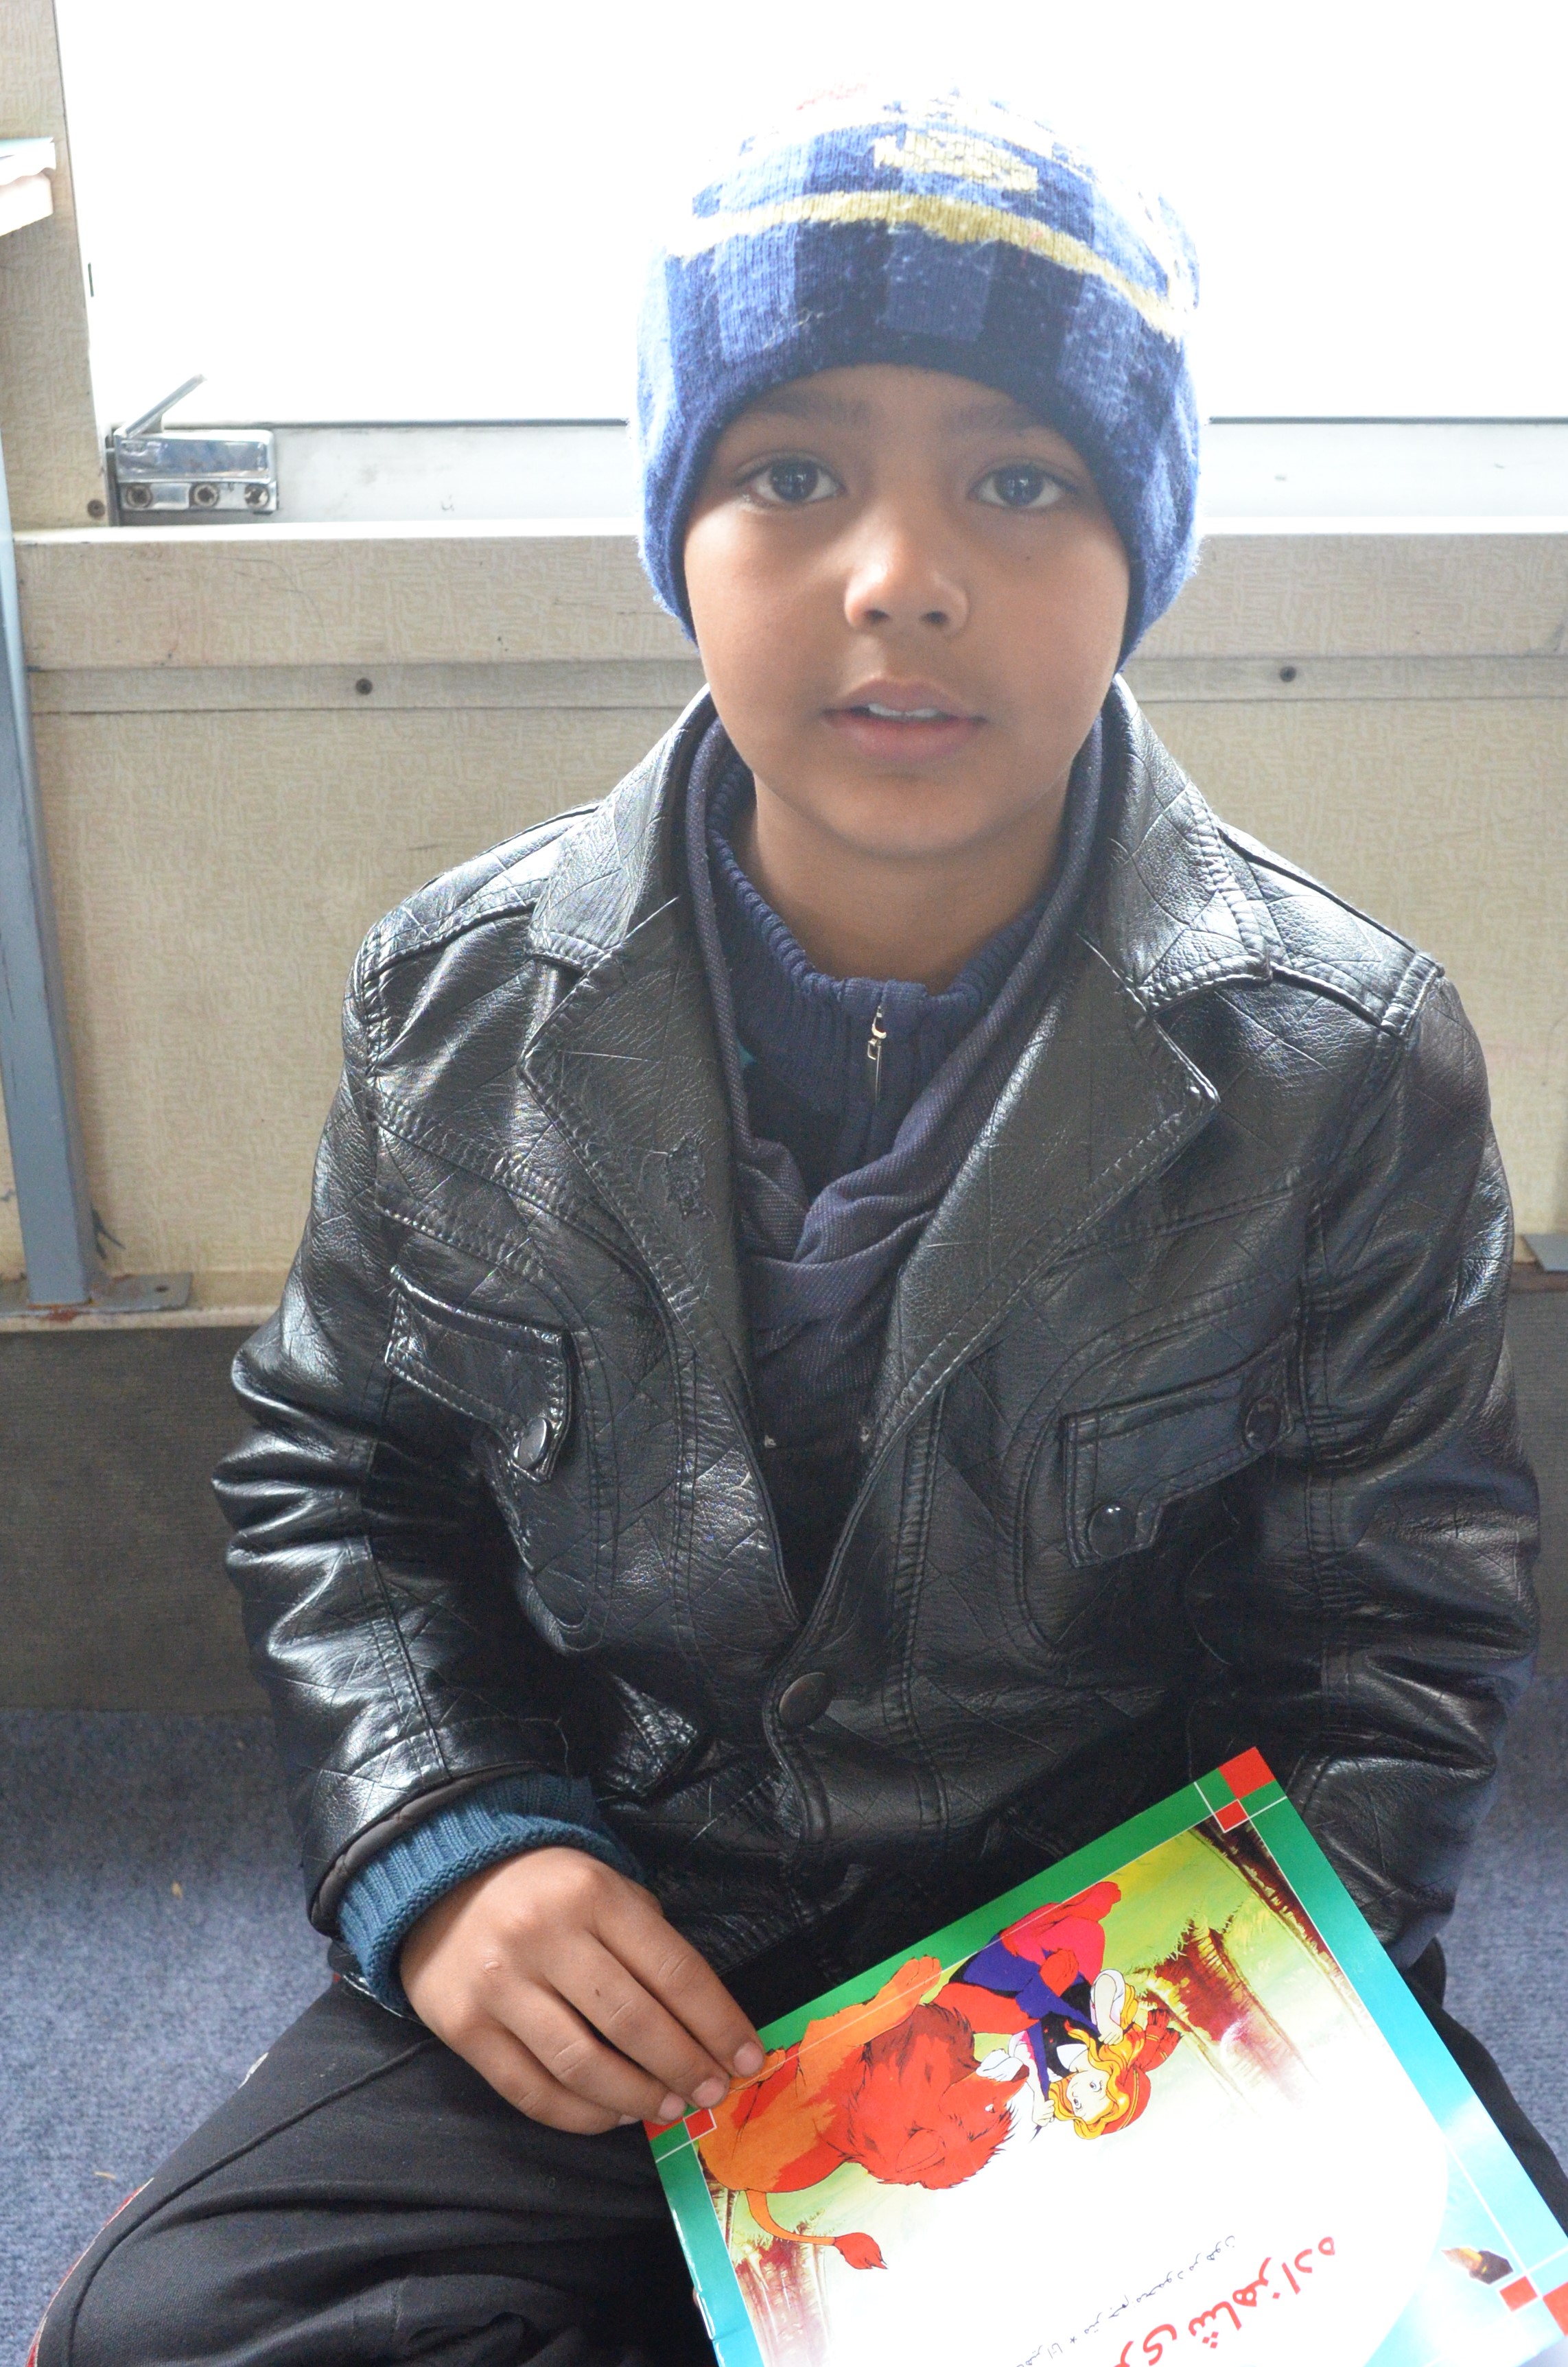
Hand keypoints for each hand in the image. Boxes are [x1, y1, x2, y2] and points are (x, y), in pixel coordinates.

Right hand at [400, 1846, 765, 2133]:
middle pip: (632, 2022)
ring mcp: (498, 1986)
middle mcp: (543, 1938)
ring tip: (669, 2108)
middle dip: (685, 2066)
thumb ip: (649, 1944)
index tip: (747, 2059)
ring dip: (637, 2098)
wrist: (442, 1879)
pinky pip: (531, 2091)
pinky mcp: (463, 2028)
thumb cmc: (547, 1889)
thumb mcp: (605, 1888)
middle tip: (713, 2093)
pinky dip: (580, 2115)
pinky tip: (613, 2115)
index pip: (672, 1971)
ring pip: (582, 2065)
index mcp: (592, 1895)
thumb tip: (706, 2026)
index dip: (717, 2023)